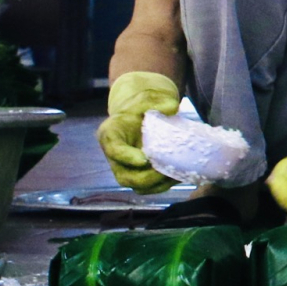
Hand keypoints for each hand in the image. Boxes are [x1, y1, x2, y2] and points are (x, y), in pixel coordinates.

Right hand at [97, 71, 180, 192]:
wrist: (140, 114)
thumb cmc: (142, 106)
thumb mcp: (147, 99)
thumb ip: (158, 101)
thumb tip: (173, 107)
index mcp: (110, 134)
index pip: (114, 149)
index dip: (127, 157)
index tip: (146, 159)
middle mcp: (113, 154)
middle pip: (124, 176)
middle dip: (146, 177)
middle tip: (166, 171)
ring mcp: (123, 167)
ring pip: (135, 185)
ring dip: (155, 185)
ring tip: (174, 176)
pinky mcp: (135, 173)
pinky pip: (145, 187)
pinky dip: (160, 186)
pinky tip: (176, 177)